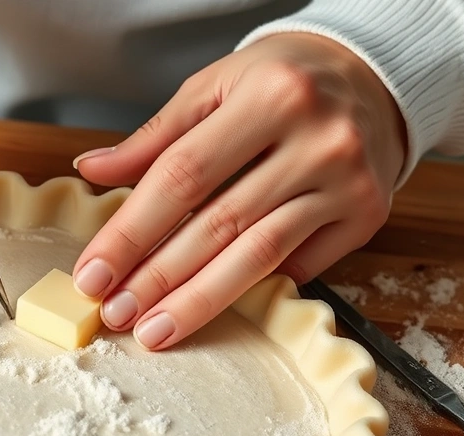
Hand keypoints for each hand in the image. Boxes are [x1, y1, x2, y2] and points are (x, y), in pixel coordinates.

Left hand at [72, 33, 406, 350]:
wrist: (371, 77)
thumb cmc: (281, 80)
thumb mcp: (214, 86)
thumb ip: (155, 136)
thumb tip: (92, 169)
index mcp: (271, 95)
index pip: (181, 176)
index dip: (132, 231)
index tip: (94, 272)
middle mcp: (318, 140)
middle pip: (218, 224)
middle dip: (158, 277)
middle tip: (116, 312)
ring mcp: (348, 182)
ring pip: (259, 256)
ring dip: (199, 301)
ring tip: (155, 330)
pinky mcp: (367, 216)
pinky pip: (299, 266)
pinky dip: (252, 288)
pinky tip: (213, 306)